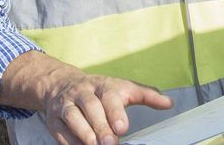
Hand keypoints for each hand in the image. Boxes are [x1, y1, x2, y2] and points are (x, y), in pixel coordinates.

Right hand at [0, 52, 171, 144]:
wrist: (61, 84)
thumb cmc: (99, 91)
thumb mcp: (123, 89)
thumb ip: (146, 96)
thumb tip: (169, 103)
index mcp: (102, 85)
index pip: (109, 95)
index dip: (115, 111)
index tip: (122, 127)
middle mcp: (82, 92)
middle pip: (90, 106)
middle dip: (100, 125)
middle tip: (111, 142)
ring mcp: (66, 104)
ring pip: (72, 116)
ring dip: (83, 133)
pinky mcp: (53, 117)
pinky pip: (59, 130)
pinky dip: (69, 141)